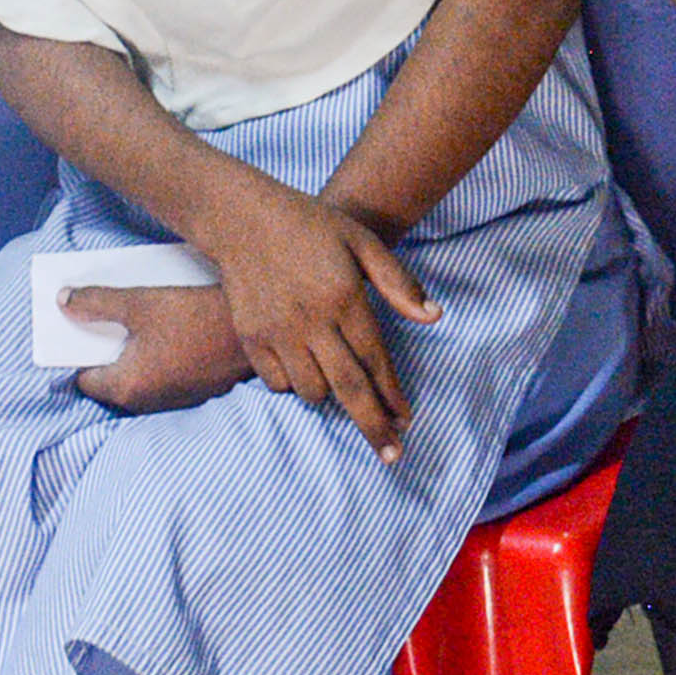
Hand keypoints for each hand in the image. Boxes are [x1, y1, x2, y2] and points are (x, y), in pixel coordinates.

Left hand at [69, 283, 248, 415]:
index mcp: (127, 387)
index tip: (78, 329)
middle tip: (105, 321)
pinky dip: (156, 360)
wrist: (253, 329)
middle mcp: (148, 403)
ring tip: (136, 323)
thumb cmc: (195, 316)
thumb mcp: (140, 301)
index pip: (84, 379)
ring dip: (132, 357)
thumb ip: (96, 302)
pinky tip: (165, 332)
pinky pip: (163, 377)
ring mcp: (174, 400)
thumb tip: (63, 301)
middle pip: (112, 381)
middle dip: (105, 353)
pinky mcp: (196, 391)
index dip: (78, 352)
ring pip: (139, 379)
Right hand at [187, 173, 433, 457]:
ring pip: (312, 390)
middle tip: (392, 456)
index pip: (376, 361)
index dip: (394, 395)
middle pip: (348, 389)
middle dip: (373, 426)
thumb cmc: (311, 226)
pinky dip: (295, 385)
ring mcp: (277, 332)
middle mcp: (311, 321)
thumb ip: (398, 282)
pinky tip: (307, 372)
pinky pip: (278, 382)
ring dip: (332, 397)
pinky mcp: (251, 338)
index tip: (408, 422)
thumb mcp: (362, 242)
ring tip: (342, 387)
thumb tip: (434, 316)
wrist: (241, 219)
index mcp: (344, 298)